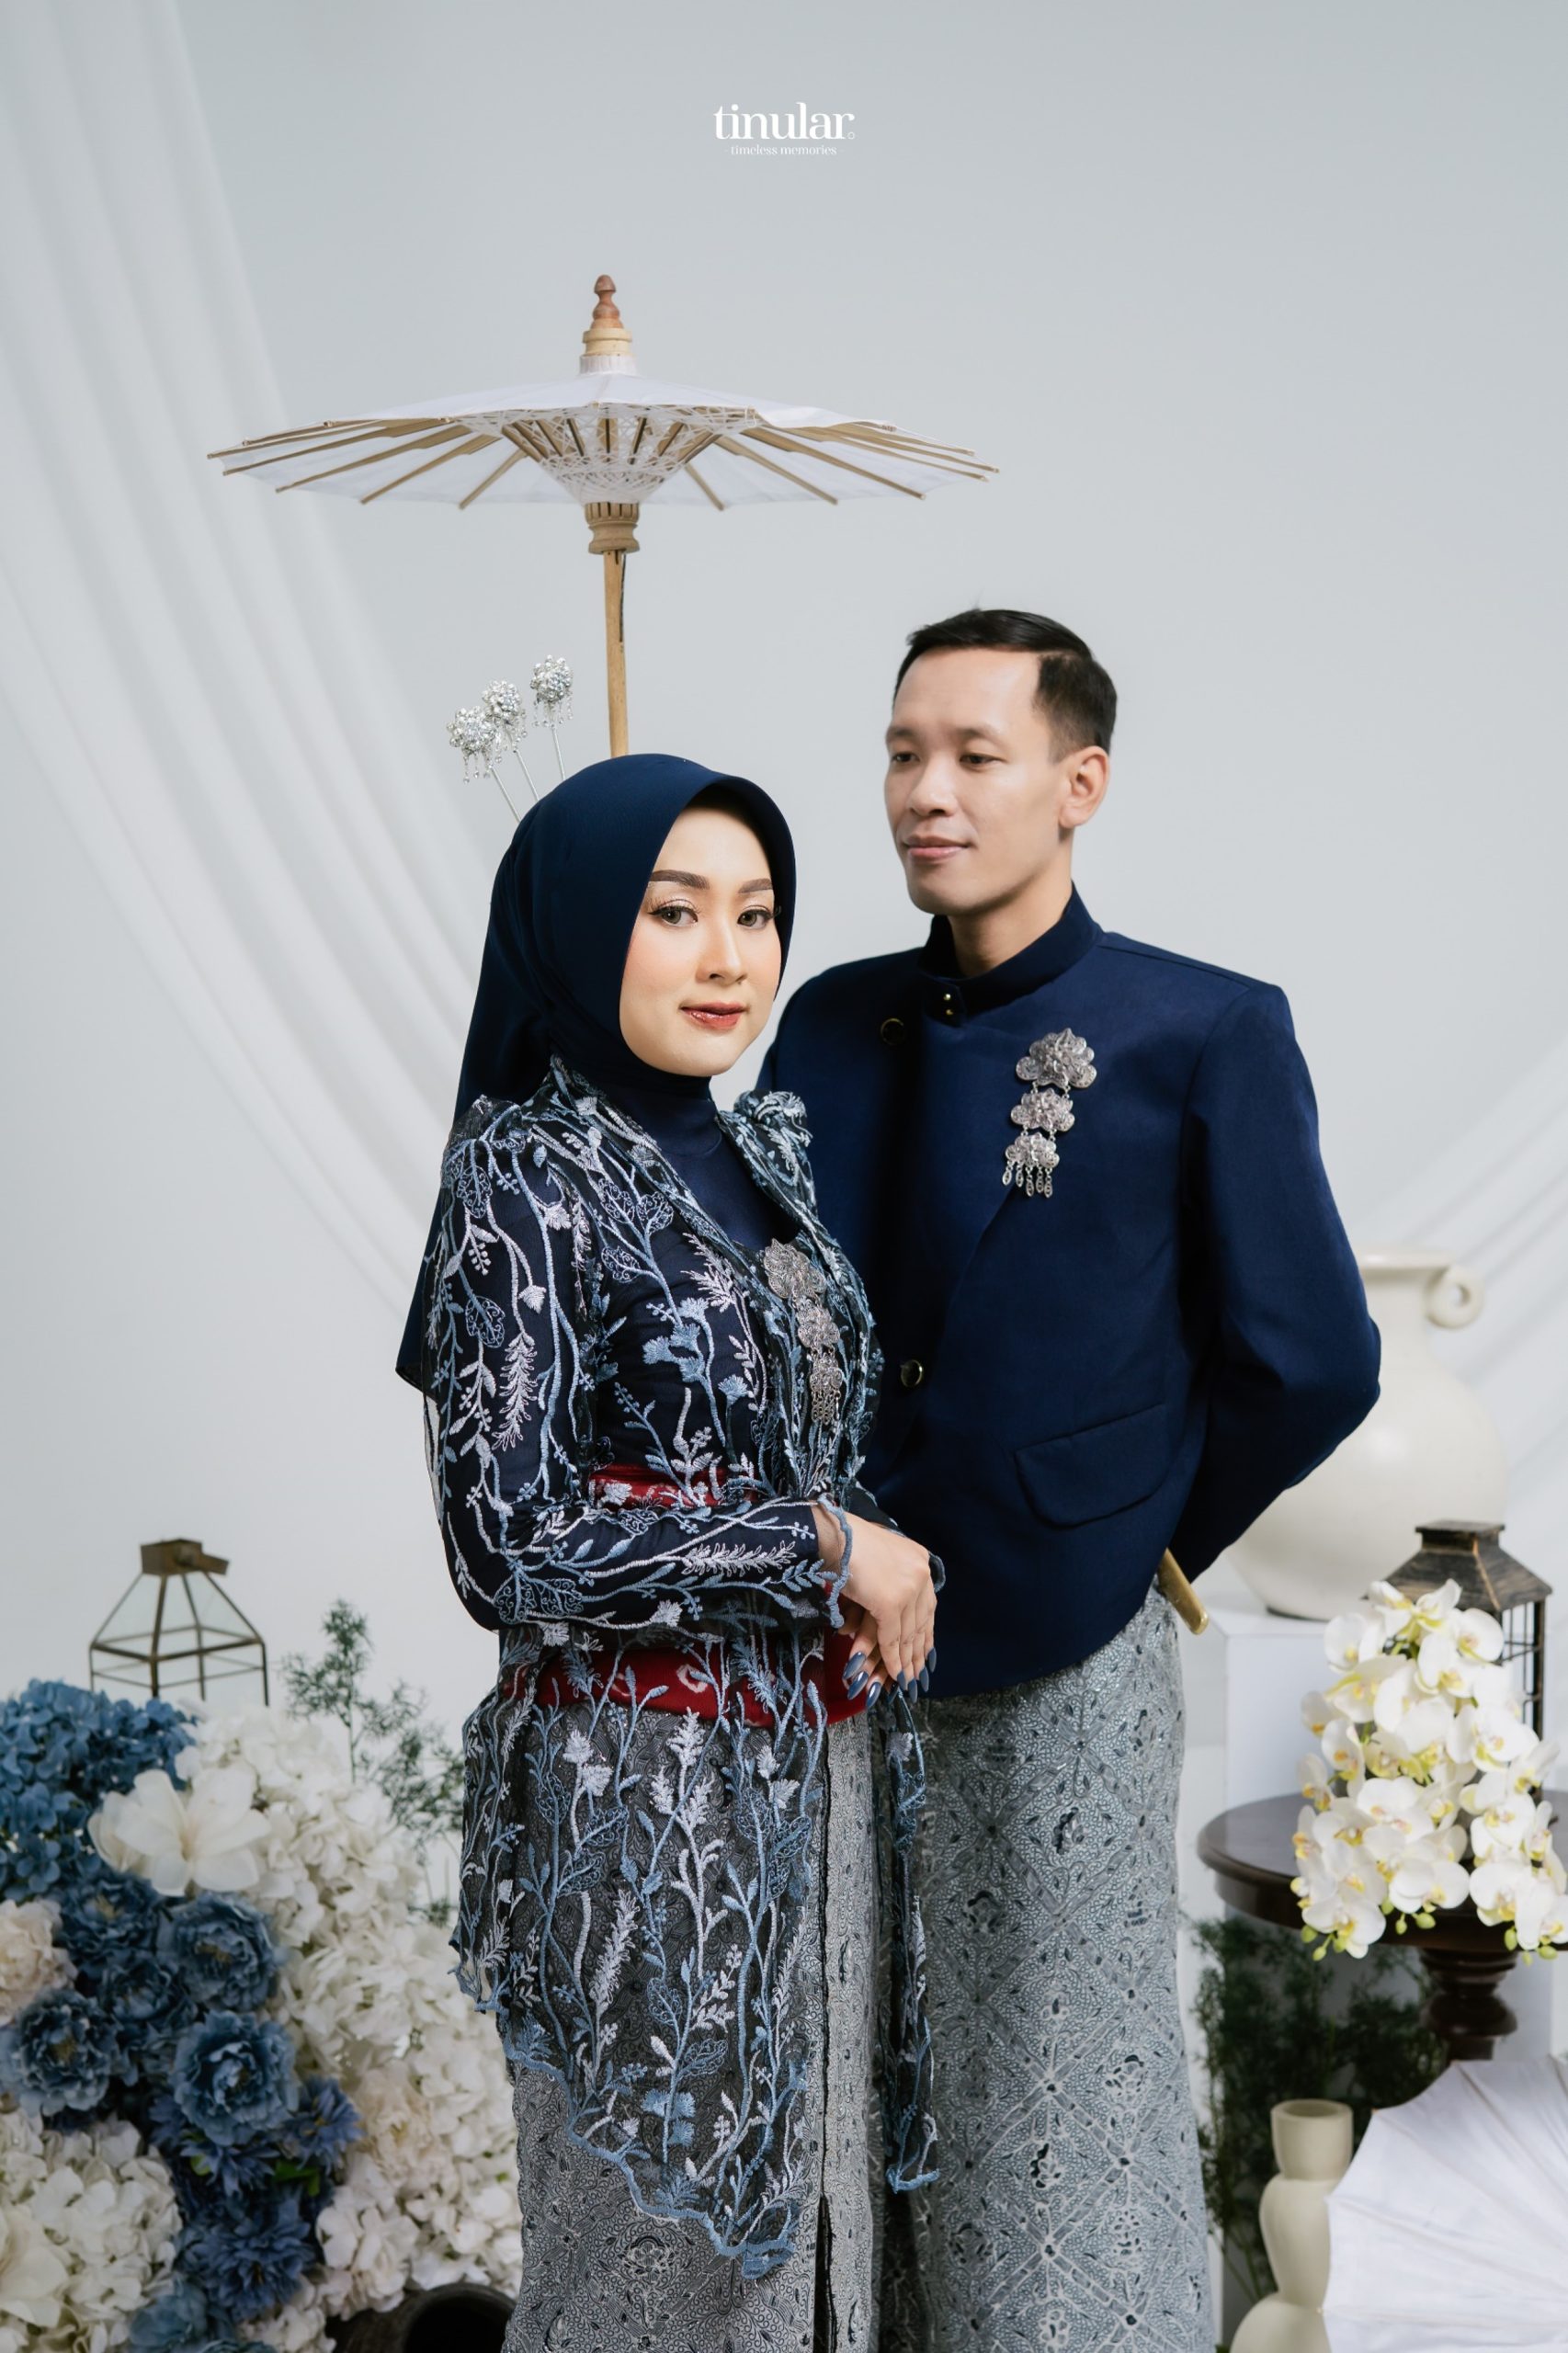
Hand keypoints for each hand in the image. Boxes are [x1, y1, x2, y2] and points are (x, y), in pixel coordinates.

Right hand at [813, 1508, 936, 1691]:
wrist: (833, 1534)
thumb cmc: (846, 1543)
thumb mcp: (878, 1560)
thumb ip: (890, 1581)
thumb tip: (892, 1613)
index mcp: (919, 1559)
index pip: (927, 1604)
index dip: (925, 1631)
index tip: (924, 1652)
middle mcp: (920, 1572)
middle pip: (922, 1620)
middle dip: (918, 1650)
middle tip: (917, 1673)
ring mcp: (908, 1587)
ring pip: (908, 1632)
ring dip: (906, 1659)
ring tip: (905, 1679)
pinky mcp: (891, 1602)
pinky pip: (892, 1637)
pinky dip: (892, 1658)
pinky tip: (894, 1673)